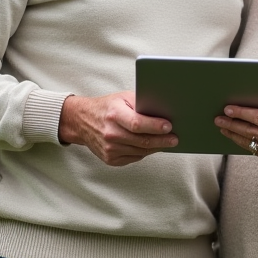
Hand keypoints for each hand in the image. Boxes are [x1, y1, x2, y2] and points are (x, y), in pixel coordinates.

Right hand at [58, 91, 176, 165]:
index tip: (169, 126)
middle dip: (162, 140)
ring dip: (156, 147)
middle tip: (175, 139)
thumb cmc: (107, 107)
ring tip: (167, 142)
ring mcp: (109, 148)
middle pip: (142, 140)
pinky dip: (145, 152)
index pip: (137, 123)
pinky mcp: (110, 159)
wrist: (82, 121)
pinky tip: (152, 146)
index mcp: (114, 115)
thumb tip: (163, 112)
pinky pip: (134, 157)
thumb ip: (141, 103)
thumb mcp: (123, 98)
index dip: (155, 126)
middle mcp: (110, 133)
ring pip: (140, 151)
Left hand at [215, 83, 257, 167]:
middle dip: (231, 123)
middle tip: (218, 118)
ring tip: (222, 126)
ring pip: (247, 141)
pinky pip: (251, 149)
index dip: (241, 113)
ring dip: (232, 133)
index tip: (228, 108)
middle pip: (249, 130)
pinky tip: (232, 134)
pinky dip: (240, 141)